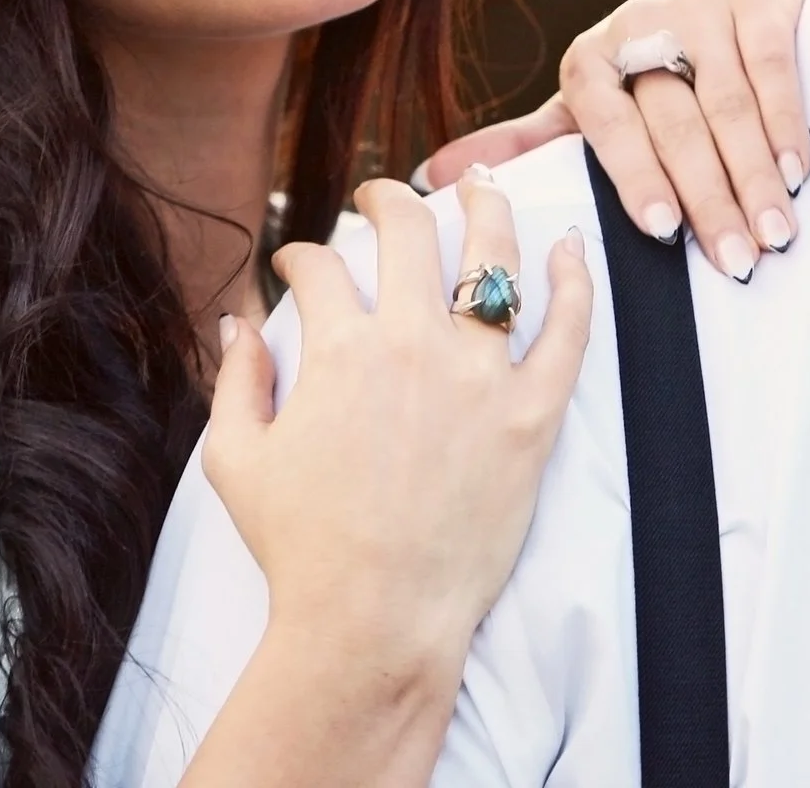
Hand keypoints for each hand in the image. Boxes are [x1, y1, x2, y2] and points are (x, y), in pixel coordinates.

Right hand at [201, 170, 593, 678]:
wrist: (374, 622)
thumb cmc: (300, 548)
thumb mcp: (235, 459)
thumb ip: (236, 379)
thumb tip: (239, 321)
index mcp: (339, 348)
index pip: (319, 268)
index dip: (301, 257)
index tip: (299, 265)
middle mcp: (412, 343)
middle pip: (407, 233)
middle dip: (387, 201)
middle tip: (382, 199)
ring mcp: (479, 376)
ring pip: (493, 260)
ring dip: (487, 209)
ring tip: (482, 187)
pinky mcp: (531, 416)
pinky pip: (567, 333)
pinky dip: (574, 281)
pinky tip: (570, 246)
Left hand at [555, 0, 809, 281]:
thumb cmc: (660, 63)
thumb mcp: (596, 100)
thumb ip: (535, 140)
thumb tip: (437, 175)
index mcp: (590, 61)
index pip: (606, 124)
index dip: (634, 177)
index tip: (660, 231)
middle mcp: (638, 26)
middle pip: (674, 125)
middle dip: (707, 200)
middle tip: (735, 261)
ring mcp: (700, 7)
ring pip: (727, 106)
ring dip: (753, 178)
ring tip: (773, 235)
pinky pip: (771, 72)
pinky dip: (784, 127)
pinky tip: (794, 174)